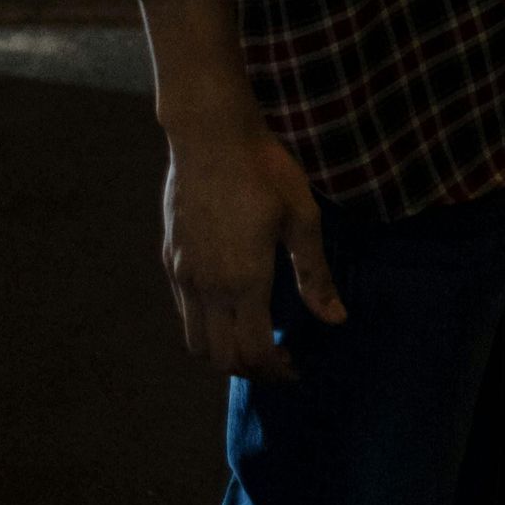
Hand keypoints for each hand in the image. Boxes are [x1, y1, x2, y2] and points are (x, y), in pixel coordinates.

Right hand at [162, 119, 344, 383]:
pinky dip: (204, 326)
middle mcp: (207, 288)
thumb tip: (336, 319)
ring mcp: (182, 275)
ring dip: (222, 352)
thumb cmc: (263, 168)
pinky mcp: (168, 259)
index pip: (254, 353)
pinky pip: (183, 313)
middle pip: (221, 359)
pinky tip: (227, 305)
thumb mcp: (303, 216)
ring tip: (250, 337)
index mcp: (243, 282)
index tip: (296, 366)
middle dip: (251, 370)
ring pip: (195, 343)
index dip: (277, 370)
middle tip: (277, 357)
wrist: (210, 133)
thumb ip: (315, 273)